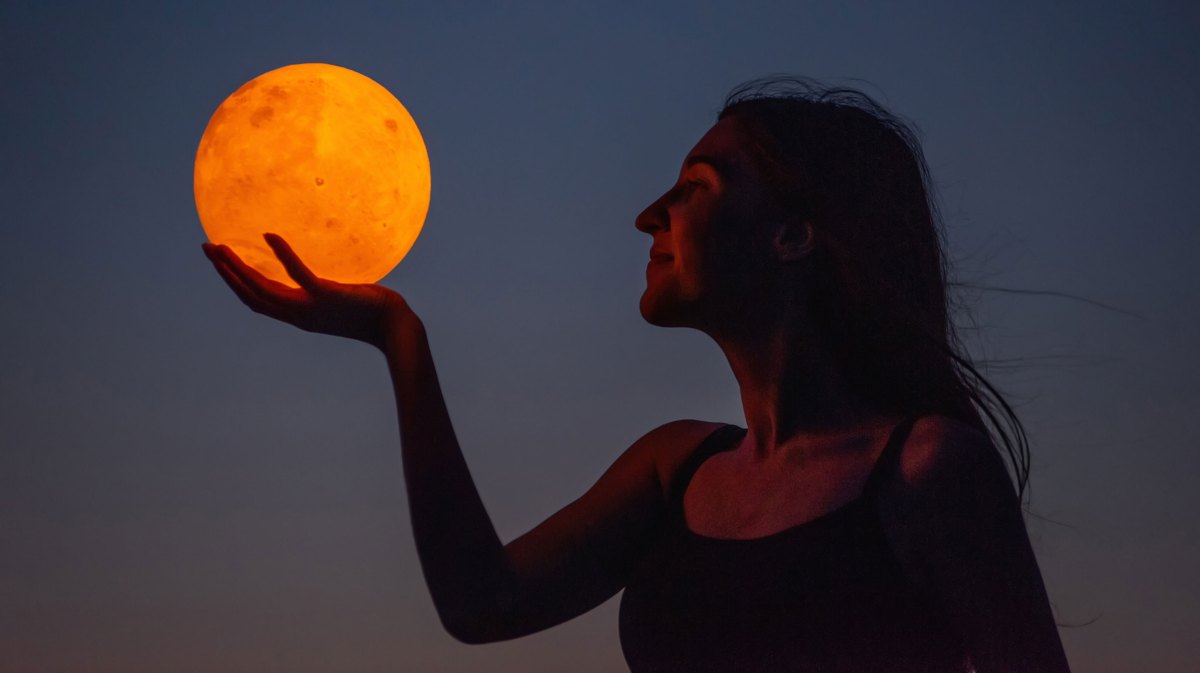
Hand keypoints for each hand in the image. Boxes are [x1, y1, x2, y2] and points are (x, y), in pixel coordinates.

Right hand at [202, 233, 415, 348]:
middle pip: (250, 294)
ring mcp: (310, 307)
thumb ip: (323, 287)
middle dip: (225, 272)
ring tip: (220, 247)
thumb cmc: (372, 310)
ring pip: (263, 287)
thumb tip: (317, 269)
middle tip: (207, 248)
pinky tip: (269, 235)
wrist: (394, 326)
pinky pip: (298, 273)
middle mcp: (298, 314)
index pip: (257, 300)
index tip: (220, 264)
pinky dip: (282, 254)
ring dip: (238, 267)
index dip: (234, 284)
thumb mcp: (341, 297)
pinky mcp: (326, 295)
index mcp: (299, 315)